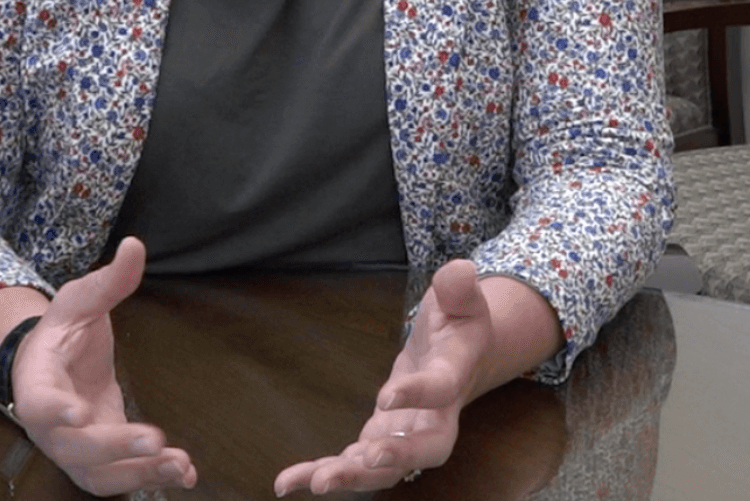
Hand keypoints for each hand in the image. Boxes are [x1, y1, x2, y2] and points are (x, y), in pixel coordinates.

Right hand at [8, 237, 196, 495]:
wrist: (53, 365)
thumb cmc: (63, 331)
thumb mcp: (81, 300)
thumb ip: (108, 281)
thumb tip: (135, 246)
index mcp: (38, 382)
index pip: (39, 403)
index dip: (56, 411)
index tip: (80, 412)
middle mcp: (50, 425)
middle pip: (74, 448)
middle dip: (114, 447)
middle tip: (155, 439)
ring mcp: (73, 448)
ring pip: (97, 475)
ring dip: (138, 475)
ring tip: (178, 465)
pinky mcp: (99, 460)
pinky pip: (118, 479)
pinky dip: (149, 480)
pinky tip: (183, 473)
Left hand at [272, 260, 494, 495]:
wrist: (461, 353)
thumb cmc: (457, 320)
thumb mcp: (460, 297)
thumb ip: (458, 286)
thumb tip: (461, 270)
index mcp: (455, 373)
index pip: (441, 388)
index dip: (418, 394)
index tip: (386, 396)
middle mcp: (438, 415)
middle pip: (426, 449)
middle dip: (396, 457)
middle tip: (365, 458)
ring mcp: (409, 432)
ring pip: (388, 467)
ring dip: (353, 476)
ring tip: (316, 482)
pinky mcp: (382, 437)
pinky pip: (356, 462)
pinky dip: (322, 473)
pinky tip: (287, 482)